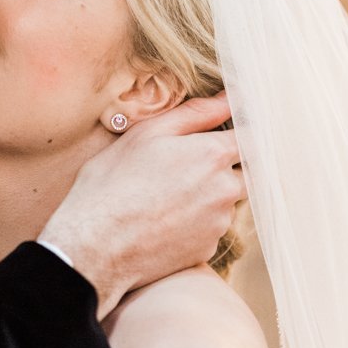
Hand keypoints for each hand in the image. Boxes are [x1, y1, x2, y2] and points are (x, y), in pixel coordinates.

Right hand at [38, 92, 243, 318]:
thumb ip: (195, 114)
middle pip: (245, 172)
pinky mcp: (207, 249)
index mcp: (213, 155)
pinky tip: (164, 218)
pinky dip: (196, 221)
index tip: (222, 133)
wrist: (97, 244)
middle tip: (188, 166)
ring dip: (210, 194)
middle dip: (227, 166)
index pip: (251, 138)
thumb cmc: (114, 183)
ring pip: (227, 201)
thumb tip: (229, 98)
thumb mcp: (147, 134)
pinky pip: (211, 228)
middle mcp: (225, 190)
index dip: (240, 133)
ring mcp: (218, 223)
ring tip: (168, 194)